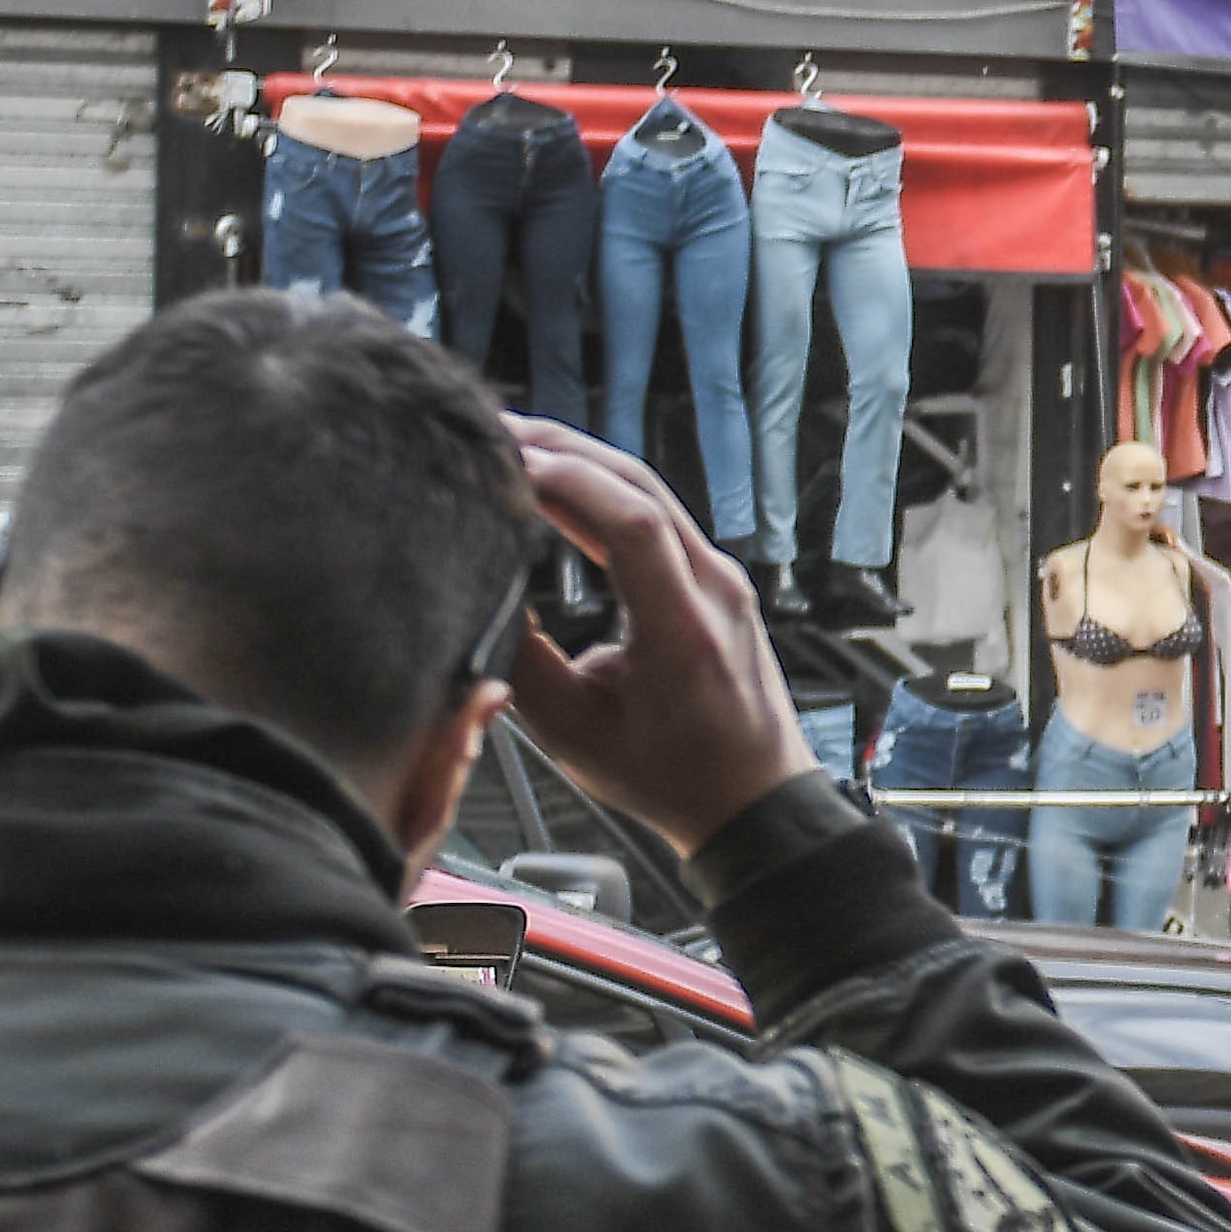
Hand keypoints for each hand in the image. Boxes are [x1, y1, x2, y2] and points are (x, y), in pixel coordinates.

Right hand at [496, 418, 811, 851]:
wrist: (752, 800)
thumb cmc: (670, 777)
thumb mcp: (572, 732)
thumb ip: (521, 662)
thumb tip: (478, 592)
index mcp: (683, 628)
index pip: (630, 522)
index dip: (564, 481)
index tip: (504, 463)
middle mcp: (713, 589)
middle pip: (639, 486)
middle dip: (563, 450)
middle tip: (491, 432)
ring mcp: (720, 579)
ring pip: (650, 493)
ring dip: (582, 462)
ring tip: (513, 446)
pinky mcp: (713, 581)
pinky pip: (658, 516)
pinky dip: (604, 491)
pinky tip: (557, 485)